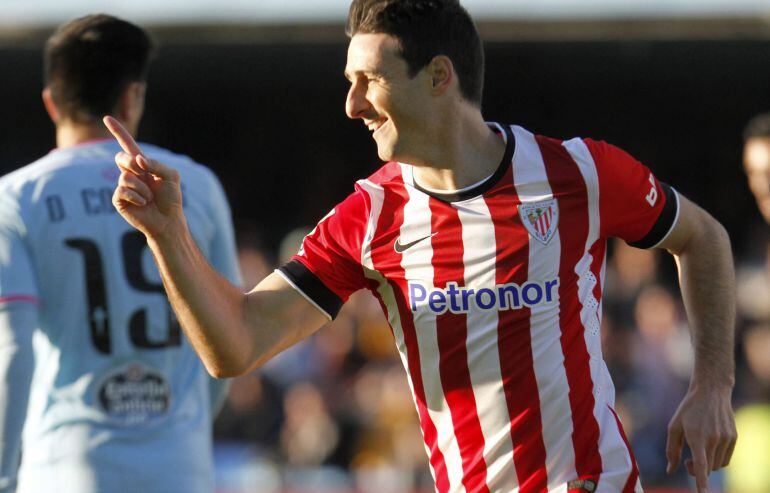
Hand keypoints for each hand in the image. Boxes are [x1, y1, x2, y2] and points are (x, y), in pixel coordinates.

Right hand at [103, 116, 184, 237]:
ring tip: (149, 198)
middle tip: (144, 174)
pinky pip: (123, 191)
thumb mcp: (171, 176)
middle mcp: (130, 173)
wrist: (168, 219)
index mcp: (142, 165)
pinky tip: (142, 204)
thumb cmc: (171, 198)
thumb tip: (138, 160)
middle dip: (133, 164)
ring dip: (142, 188)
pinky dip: (137, 197)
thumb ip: (156, 164)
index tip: (107, 117)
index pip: (128, 144)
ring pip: (125, 176)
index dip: (118, 131)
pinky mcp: (118, 199)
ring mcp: (123, 186)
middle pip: (121, 157)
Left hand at [666, 385, 736, 492]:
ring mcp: (726, 439)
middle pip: (707, 469)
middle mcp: (714, 439)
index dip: (701, 482)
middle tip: (685, 461)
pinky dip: (716, 459)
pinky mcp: (734, 437)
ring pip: (717, 466)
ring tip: (696, 452)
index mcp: (697, 437)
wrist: (711, 392)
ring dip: (707, 465)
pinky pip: (726, 459)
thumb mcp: (674, 427)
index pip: (701, 465)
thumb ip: (671, 450)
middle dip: (696, 471)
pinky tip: (708, 449)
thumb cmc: (688, 409)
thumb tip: (670, 471)